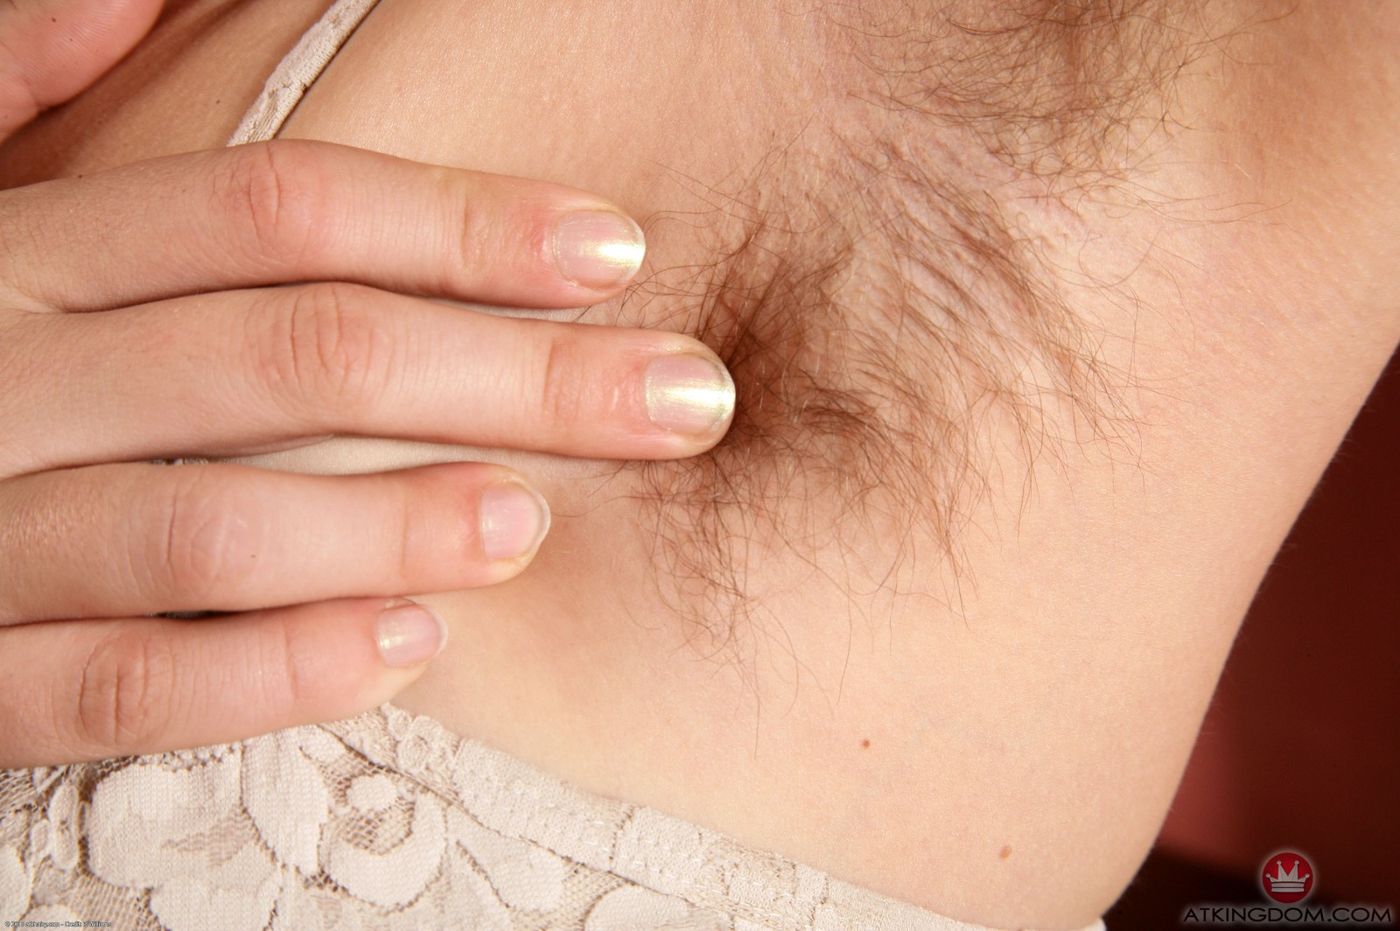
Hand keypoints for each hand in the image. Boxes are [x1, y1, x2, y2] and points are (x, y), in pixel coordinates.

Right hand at [0, 3, 734, 766]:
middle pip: (294, 355)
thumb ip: (30, 93)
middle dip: (510, 375)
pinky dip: (275, 667)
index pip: (276, 214)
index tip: (615, 250)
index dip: (461, 223)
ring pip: (211, 522)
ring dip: (395, 520)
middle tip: (679, 398)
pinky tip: (411, 647)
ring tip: (539, 519)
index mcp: (31, 255)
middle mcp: (7, 379)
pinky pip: (126, 683)